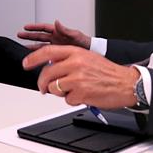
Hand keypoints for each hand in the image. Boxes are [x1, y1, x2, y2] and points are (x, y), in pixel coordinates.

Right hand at [17, 19, 90, 49]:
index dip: (34, 27)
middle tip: (19, 35)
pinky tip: (35, 58)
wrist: (91, 54)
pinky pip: (46, 55)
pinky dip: (40, 56)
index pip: (43, 28)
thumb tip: (57, 22)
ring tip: (23, 47)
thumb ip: (65, 30)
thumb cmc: (86, 43)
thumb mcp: (76, 35)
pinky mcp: (58, 56)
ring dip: (32, 46)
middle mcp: (56, 39)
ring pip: (41, 46)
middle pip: (39, 36)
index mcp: (58, 32)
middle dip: (29, 35)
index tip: (25, 27)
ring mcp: (56, 47)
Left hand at [22, 45, 138, 108]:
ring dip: (59, 92)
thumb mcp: (86, 58)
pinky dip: (72, 100)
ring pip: (54, 88)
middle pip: (47, 73)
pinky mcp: (81, 92)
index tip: (26, 64)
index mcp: (76, 52)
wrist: (126, 83)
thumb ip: (68, 59)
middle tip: (43, 88)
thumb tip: (49, 65)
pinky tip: (83, 95)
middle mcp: (75, 63)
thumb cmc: (107, 72)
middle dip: (42, 83)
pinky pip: (66, 100)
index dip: (33, 58)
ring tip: (73, 90)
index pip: (48, 52)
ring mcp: (78, 78)